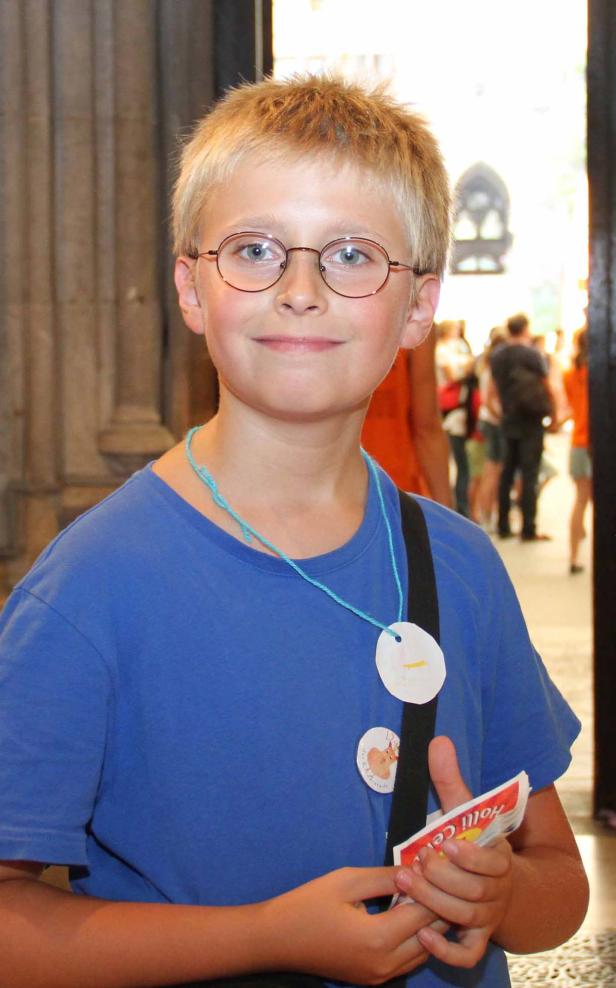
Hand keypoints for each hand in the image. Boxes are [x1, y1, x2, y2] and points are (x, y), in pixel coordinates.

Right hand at [258, 866, 447, 983]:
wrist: (276, 940)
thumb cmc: (309, 905)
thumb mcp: (347, 880)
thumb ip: (385, 877)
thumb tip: (416, 869)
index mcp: (379, 938)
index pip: (425, 913)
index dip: (435, 887)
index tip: (438, 864)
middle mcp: (386, 964)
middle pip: (432, 935)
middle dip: (438, 905)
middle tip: (440, 878)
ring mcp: (380, 976)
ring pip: (424, 951)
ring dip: (430, 924)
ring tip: (428, 893)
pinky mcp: (373, 979)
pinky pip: (408, 961)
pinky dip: (417, 939)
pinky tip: (409, 915)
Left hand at [394, 736, 513, 968]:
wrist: (504, 889)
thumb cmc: (474, 844)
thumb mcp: (466, 811)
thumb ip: (451, 779)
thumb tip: (438, 740)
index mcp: (498, 858)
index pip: (489, 861)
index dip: (469, 855)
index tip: (445, 843)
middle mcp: (496, 890)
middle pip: (472, 891)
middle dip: (441, 878)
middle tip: (413, 864)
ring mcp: (488, 918)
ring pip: (464, 916)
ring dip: (434, 902)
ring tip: (405, 884)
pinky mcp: (477, 940)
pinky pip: (467, 954)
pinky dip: (448, 950)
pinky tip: (424, 935)